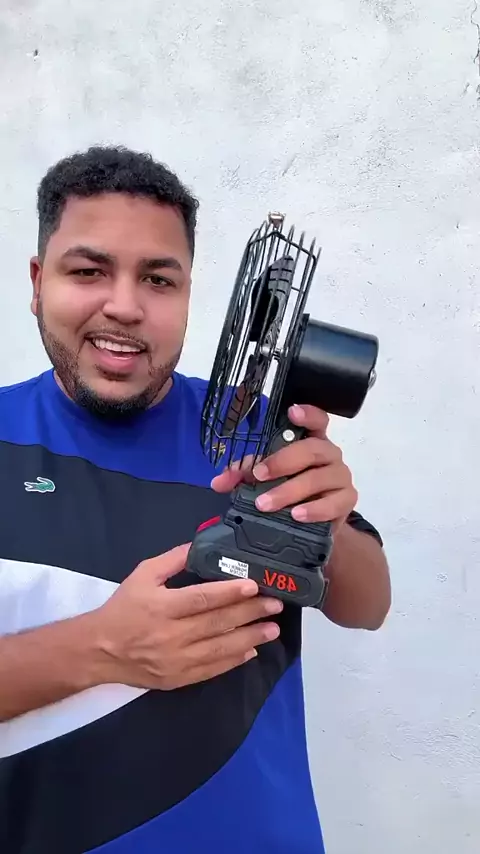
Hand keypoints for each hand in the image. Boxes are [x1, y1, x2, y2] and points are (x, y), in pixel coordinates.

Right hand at [92, 544, 281, 690]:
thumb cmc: (123, 608)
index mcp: (161, 607)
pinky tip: (251, 650)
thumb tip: (201, 545)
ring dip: (250, 638)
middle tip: (275, 604)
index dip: (229, 592)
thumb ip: (172, 560)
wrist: (98, 651)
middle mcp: (170, 635)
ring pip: (220, 649)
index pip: (202, 599)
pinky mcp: (178, 678)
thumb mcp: (142, 576)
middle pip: (217, 623)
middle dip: (249, 613)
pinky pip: (212, 670)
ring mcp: (176, 660)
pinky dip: (233, 660)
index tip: (253, 585)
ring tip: (272, 629)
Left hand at [211, 404, 357, 531]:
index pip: (317, 420)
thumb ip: (242, 476)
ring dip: (290, 491)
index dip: (308, 413)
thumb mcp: (264, 479)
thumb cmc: (290, 492)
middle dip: (283, 461)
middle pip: (312, 449)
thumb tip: (219, 481)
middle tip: (259, 475)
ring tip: (268, 504)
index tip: (292, 412)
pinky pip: (334, 503)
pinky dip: (314, 509)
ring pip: (319, 478)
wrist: (312, 525)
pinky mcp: (346, 501)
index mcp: (311, 441)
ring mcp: (341, 477)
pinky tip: (297, 514)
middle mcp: (329, 455)